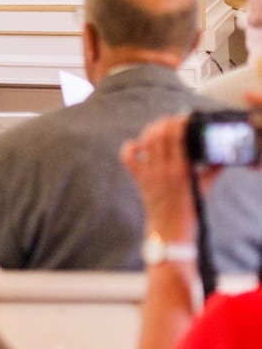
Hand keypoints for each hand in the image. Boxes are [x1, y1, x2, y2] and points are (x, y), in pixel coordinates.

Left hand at [121, 114, 201, 242]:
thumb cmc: (189, 210)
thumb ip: (212, 170)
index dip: (179, 123)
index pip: (176, 138)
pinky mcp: (139, 179)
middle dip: (165, 122)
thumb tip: (220, 157)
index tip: (185, 117)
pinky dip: (130, 147)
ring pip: (145, 142)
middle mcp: (164, 170)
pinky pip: (128, 158)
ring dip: (151, 130)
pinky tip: (138, 145)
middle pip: (159, 135)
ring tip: (159, 127)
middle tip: (172, 120)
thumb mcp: (204, 188)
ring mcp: (149, 174)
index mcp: (181, 170)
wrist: (171, 230)